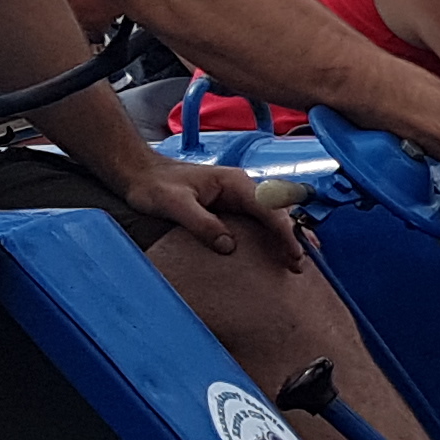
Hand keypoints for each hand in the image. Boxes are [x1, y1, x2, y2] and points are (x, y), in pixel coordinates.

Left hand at [119, 156, 311, 271]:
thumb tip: (228, 246)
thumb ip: (201, 223)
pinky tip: (277, 250)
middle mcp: (242, 187)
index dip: (285, 233)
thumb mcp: (174, 204)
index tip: (294, 255)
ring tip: (297, 260)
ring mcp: (238, 197)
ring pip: (272, 216)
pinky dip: (272, 235)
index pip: (269, 209)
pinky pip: (258, 221)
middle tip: (300, 265)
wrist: (139, 174)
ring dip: (286, 236)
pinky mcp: (231, 207)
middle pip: (278, 212)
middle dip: (293, 236)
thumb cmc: (154, 186)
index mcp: (234, 182)